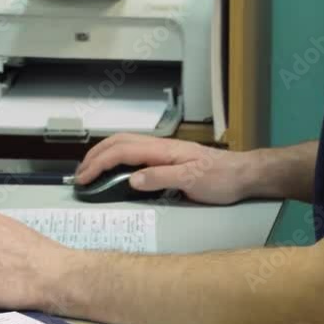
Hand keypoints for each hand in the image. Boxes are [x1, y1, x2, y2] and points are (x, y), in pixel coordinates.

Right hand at [75, 134, 259, 204]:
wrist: (243, 174)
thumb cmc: (221, 178)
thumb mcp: (192, 181)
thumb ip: (161, 178)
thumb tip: (131, 180)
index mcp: (162, 150)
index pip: (121, 151)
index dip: (99, 164)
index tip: (84, 179)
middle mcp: (159, 146)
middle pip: (118, 142)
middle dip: (94, 156)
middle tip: (80, 175)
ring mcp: (163, 151)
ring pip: (124, 144)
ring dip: (103, 154)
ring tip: (91, 170)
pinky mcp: (167, 158)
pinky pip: (134, 153)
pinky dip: (116, 158)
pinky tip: (115, 169)